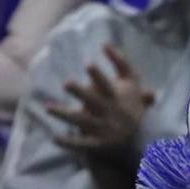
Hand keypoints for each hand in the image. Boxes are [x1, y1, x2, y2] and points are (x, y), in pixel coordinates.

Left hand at [45, 47, 153, 169]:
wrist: (141, 139)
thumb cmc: (131, 104)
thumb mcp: (131, 82)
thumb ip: (120, 62)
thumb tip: (104, 43)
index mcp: (116, 98)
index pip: (108, 85)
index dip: (99, 75)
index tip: (88, 63)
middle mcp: (109, 113)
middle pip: (94, 101)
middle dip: (80, 92)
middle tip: (66, 83)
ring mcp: (103, 130)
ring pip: (82, 121)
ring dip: (64, 115)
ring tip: (48, 107)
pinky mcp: (98, 145)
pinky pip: (82, 145)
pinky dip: (69, 142)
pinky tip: (54, 137)